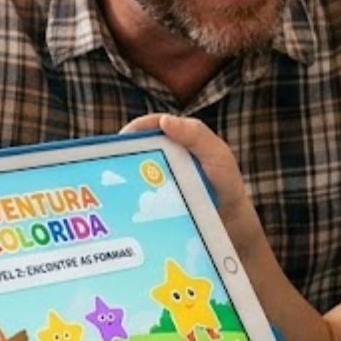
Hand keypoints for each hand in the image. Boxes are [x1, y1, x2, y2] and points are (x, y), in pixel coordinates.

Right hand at [122, 114, 260, 236]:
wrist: (232, 220)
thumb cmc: (225, 182)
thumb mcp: (216, 154)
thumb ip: (196, 134)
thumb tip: (164, 120)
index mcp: (177, 138)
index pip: (151, 126)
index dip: (135, 129)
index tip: (123, 139)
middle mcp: (164, 155)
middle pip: (136, 148)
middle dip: (121, 152)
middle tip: (108, 162)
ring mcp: (159, 177)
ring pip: (133, 171)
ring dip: (120, 175)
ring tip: (109, 183)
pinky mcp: (156, 198)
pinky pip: (137, 193)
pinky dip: (127, 195)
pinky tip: (119, 203)